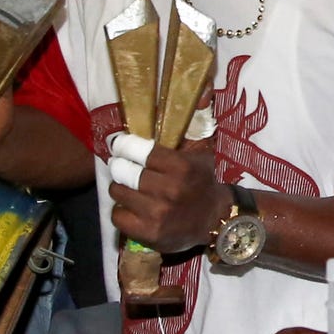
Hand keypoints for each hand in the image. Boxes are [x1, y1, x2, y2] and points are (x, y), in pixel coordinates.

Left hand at [106, 137, 235, 252]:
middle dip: (120, 167)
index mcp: (181, 167)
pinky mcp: (149, 233)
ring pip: (118, 192)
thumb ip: (185, 134)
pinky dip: (120, 210)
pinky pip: (117, 215)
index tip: (119, 145)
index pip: (140, 151)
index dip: (125, 146)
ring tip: (127, 187)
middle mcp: (169, 190)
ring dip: (120, 188)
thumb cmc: (202, 183)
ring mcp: (157, 213)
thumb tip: (192, 99)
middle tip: (121, 166)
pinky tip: (130, 208)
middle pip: (125, 171)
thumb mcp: (200, 155)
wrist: (215, 220)